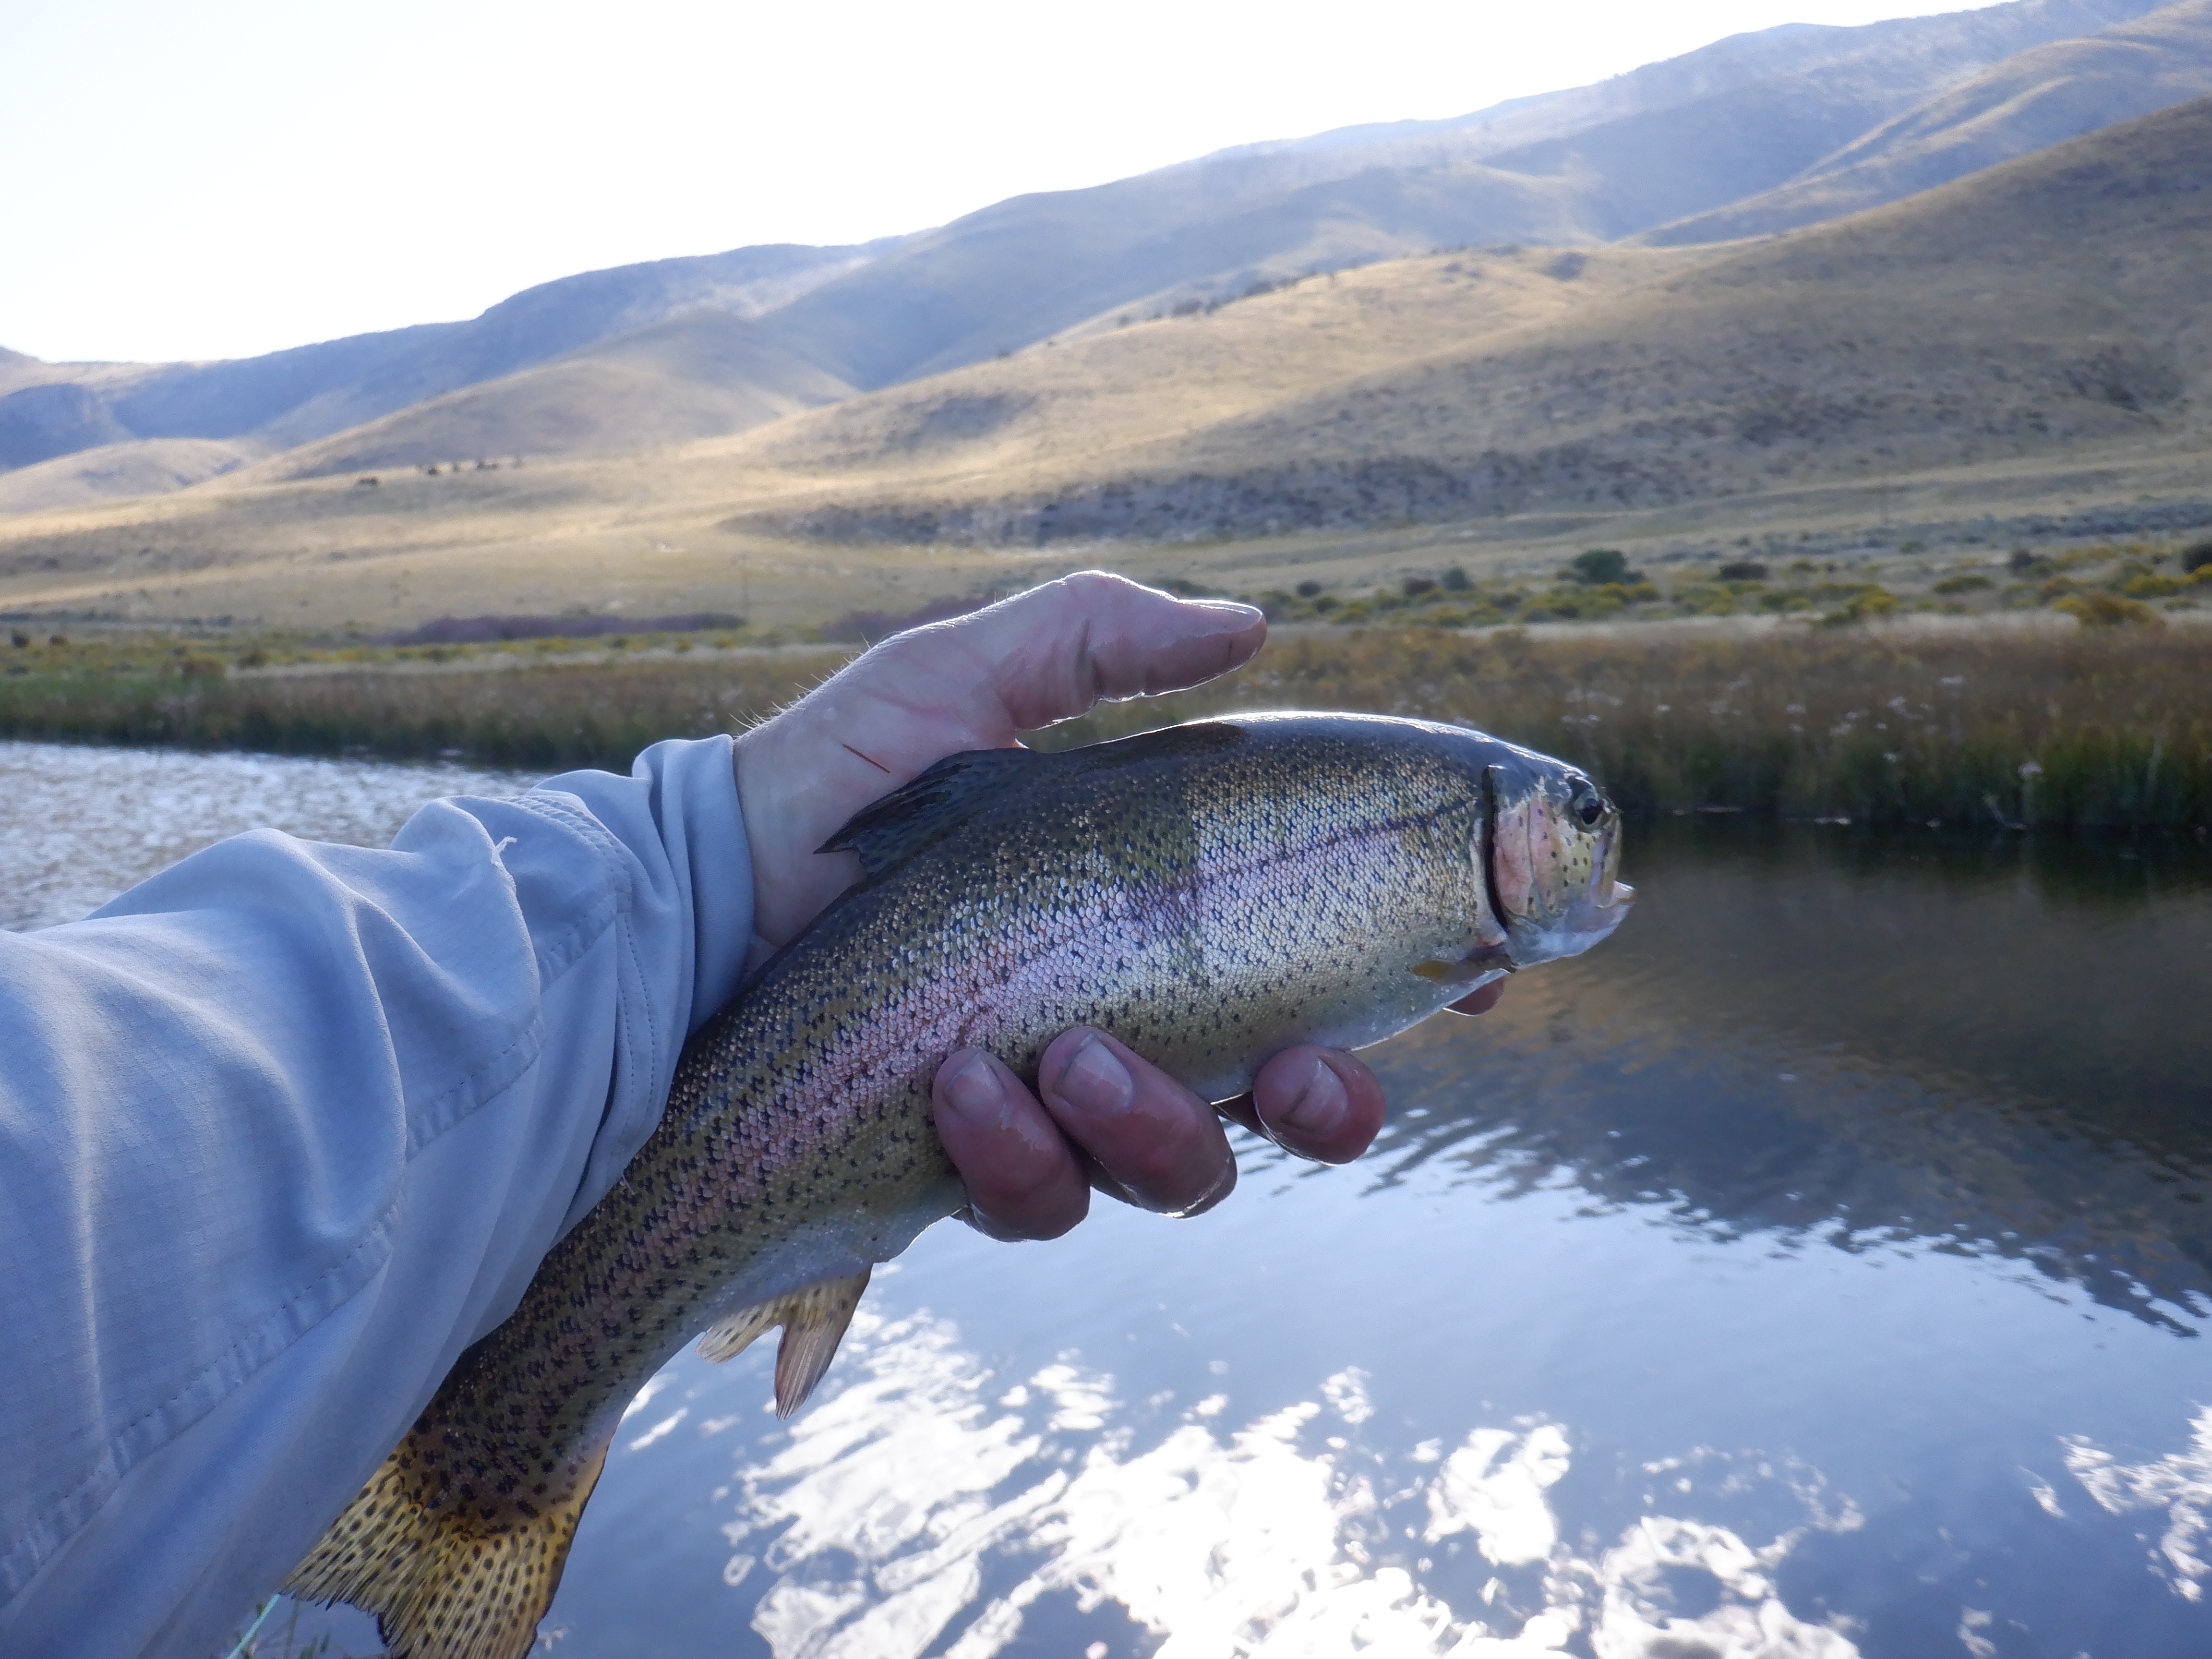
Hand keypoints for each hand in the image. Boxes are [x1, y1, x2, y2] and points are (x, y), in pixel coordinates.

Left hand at [729, 572, 1499, 1238]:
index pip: (1329, 965)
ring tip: (1055, 1054)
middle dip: (1325, 1106)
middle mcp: (1136, 1020)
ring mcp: (1059, 1107)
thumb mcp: (959, 681)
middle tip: (1297, 1073)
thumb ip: (1097, 644)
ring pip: (1181, 1172)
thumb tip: (1257, 625)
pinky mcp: (976, 1169)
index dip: (1422, 984)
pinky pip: (1047, 1205)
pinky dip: (1019, 1157)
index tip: (1480, 978)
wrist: (695, 899)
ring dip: (1147, 1123)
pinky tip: (963, 1092)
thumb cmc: (831, 779)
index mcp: (1165, 918)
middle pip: (1291, 1104)